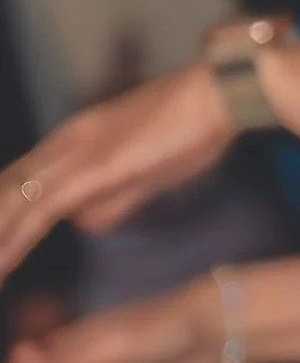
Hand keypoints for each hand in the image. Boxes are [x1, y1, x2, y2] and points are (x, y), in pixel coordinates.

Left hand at [0, 62, 231, 287]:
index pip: (19, 181)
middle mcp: (63, 144)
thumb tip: (85, 222)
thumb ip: (113, 198)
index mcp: (74, 141)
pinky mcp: (91, 169)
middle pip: (6, 189)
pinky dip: (14, 239)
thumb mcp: (145, 172)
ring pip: (12, 201)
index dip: (2, 213)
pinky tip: (2, 266)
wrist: (215, 96)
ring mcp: (74, 154)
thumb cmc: (193, 129)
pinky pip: (39, 209)